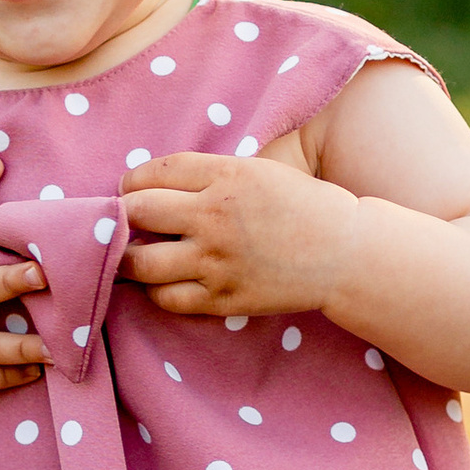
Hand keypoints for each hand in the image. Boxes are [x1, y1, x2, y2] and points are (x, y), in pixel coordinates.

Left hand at [122, 148, 359, 320]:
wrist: (345, 254)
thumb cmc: (303, 206)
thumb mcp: (258, 171)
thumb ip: (208, 174)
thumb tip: (154, 184)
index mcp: (226, 176)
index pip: (151, 173)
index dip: (131, 183)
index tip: (131, 191)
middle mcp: (214, 216)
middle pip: (136, 212)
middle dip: (124, 216)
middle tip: (128, 223)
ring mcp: (216, 261)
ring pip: (140, 262)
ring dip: (129, 257)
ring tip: (136, 254)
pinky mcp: (223, 298)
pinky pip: (165, 298)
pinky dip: (156, 290)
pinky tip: (164, 281)